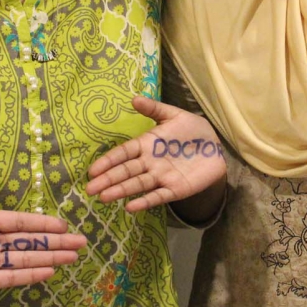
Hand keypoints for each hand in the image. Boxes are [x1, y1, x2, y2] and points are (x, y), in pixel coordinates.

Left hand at [0, 155, 86, 298]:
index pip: (19, 222)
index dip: (41, 223)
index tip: (63, 224)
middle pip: (30, 241)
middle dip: (56, 242)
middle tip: (82, 242)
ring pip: (26, 259)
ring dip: (50, 258)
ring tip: (73, 257)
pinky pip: (11, 278)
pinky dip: (30, 276)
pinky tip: (49, 272)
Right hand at [86, 96, 225, 213]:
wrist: (216, 147)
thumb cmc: (192, 130)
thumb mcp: (174, 115)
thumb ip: (155, 109)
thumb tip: (134, 99)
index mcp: (146, 144)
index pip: (123, 153)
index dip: (108, 161)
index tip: (92, 170)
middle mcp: (150, 162)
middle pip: (126, 171)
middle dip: (108, 179)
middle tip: (90, 189)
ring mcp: (161, 177)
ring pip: (138, 184)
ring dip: (121, 191)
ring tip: (104, 197)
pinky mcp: (176, 189)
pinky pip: (159, 196)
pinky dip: (145, 201)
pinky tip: (131, 207)